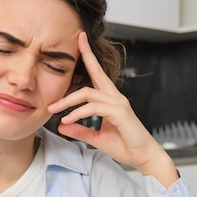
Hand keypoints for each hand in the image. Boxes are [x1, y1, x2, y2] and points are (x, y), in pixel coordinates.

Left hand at [47, 32, 178, 187]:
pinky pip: (93, 108)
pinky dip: (77, 113)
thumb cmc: (125, 146)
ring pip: (88, 93)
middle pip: (96, 72)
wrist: (143, 157)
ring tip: (53, 109)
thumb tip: (62, 126)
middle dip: (82, 57)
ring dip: (67, 101)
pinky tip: (68, 120)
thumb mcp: (97, 137)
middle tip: (61, 54)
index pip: (98, 73)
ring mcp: (118, 103)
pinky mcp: (119, 112)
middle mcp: (115, 97)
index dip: (88, 55)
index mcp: (111, 99)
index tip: (80, 39)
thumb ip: (81, 129)